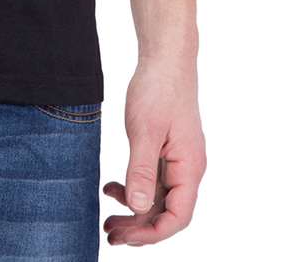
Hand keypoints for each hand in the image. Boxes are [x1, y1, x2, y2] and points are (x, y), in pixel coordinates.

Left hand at [104, 56, 205, 246]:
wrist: (165, 59)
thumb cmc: (158, 89)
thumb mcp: (145, 130)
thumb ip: (142, 169)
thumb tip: (140, 208)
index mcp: (189, 168)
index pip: (178, 217)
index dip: (152, 233)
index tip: (125, 236)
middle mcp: (187, 169)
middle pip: (166, 212)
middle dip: (139, 228)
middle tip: (109, 234)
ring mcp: (177, 160)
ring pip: (158, 198)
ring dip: (134, 211)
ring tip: (107, 219)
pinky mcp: (166, 150)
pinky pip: (152, 180)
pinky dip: (133, 188)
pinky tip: (111, 187)